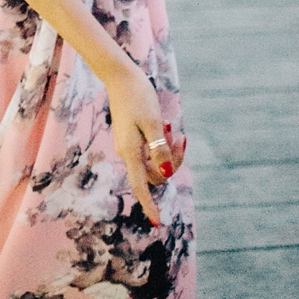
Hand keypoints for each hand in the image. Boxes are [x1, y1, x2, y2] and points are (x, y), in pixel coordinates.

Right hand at [104, 60, 184, 226]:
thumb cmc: (137, 96)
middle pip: (154, 172)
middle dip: (172, 161)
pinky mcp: (132, 137)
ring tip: (171, 126)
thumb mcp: (154, 122)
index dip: (148, 205)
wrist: (120, 76)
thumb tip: (166, 175)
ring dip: (168, 149)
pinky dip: (162, 142)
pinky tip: (165, 124)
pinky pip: (151, 149)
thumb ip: (160, 150)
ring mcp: (129, 145)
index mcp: (131, 151)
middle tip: (179, 137)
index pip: (140, 186)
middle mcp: (127, 152)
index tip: (157, 223)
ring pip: (154, 160)